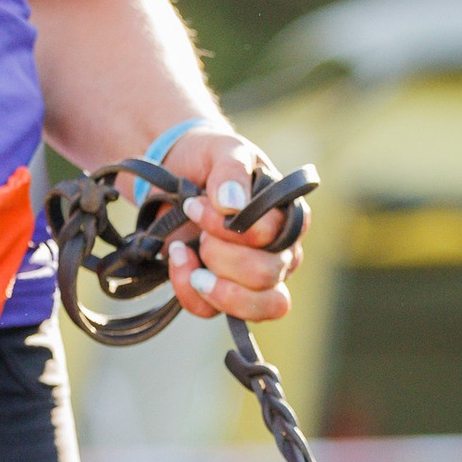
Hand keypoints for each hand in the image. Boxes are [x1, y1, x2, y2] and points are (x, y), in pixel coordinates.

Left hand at [153, 125, 301, 328]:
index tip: (198, 204)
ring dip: (215, 284)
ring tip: (186, 254)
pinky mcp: (221, 294)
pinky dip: (188, 290)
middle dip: (222, 254)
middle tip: (199, 231)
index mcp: (287, 217)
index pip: (275, 236)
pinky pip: (211, 312)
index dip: (236, 227)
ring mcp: (253, 280)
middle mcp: (280, 253)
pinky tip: (176, 258)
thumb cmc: (209, 160)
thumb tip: (233, 205)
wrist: (173, 171)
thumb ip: (231, 169)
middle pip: (267, 275)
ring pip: (257, 307)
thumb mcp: (222, 150)